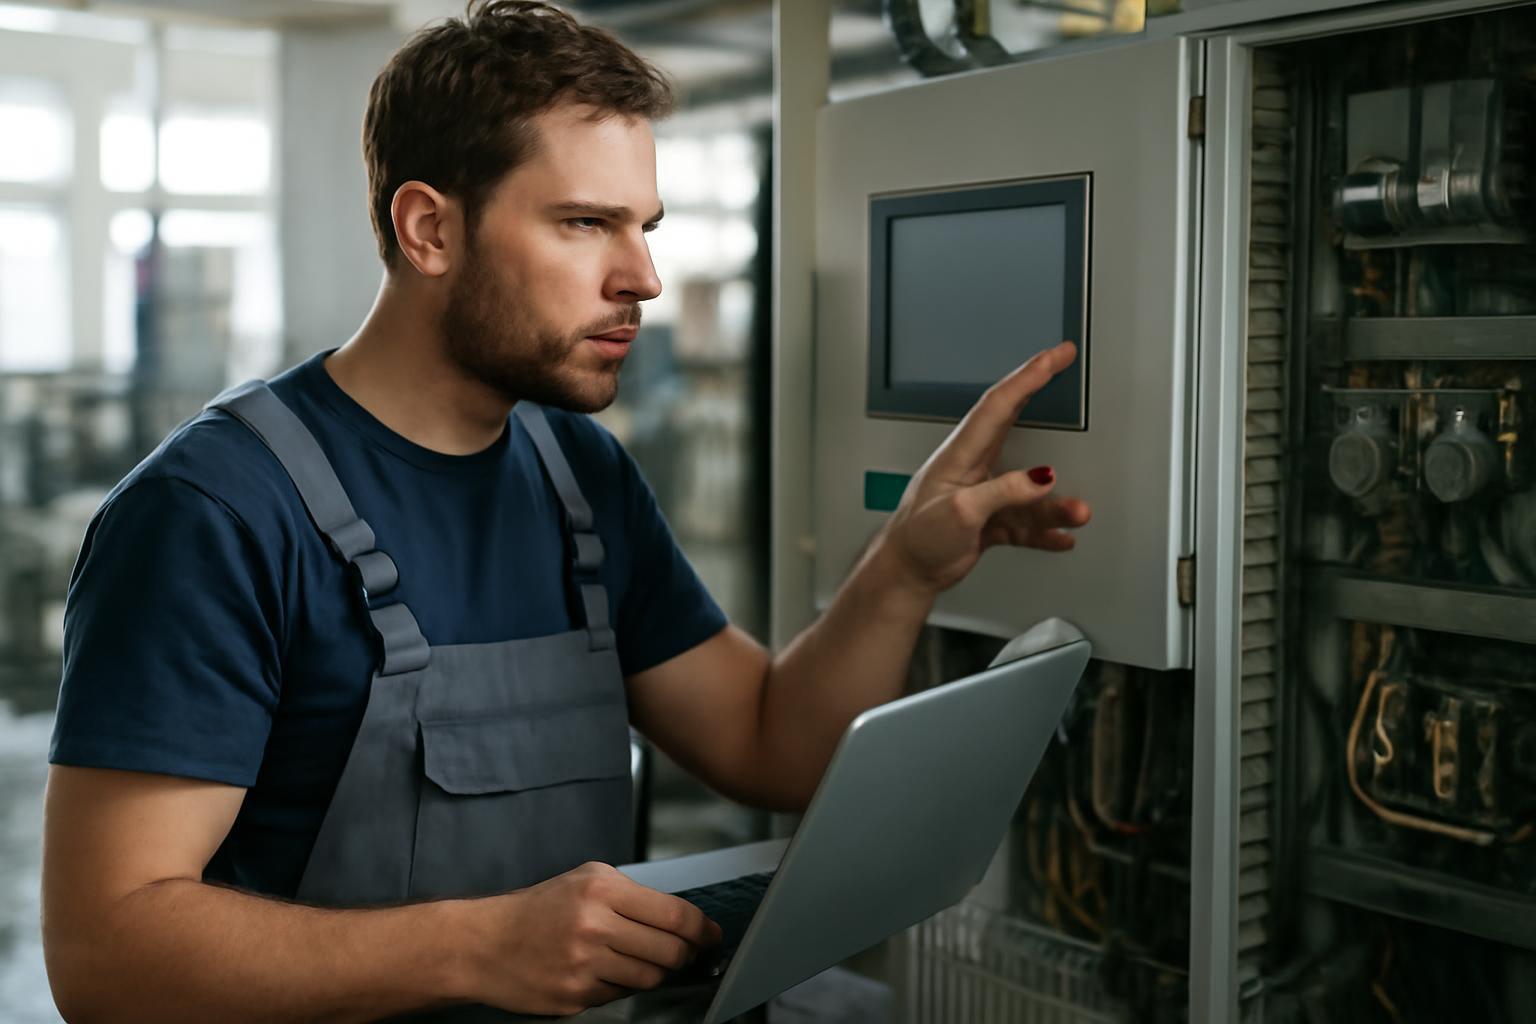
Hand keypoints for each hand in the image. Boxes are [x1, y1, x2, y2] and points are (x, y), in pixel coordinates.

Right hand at [462, 861, 722, 1015]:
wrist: (483, 943)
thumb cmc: (538, 909)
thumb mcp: (586, 881)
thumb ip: (633, 897)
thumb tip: (682, 921)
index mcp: (602, 889)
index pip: (674, 914)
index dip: (703, 929)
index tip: (712, 936)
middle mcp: (594, 924)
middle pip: (669, 952)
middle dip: (684, 955)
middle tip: (684, 953)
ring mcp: (584, 964)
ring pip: (649, 978)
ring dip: (654, 973)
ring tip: (639, 961)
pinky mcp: (574, 996)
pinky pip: (619, 996)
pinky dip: (620, 987)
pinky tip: (604, 972)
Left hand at [875, 341, 1091, 593]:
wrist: (905, 573)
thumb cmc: (917, 537)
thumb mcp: (959, 512)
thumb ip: (1002, 491)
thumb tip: (1041, 477)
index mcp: (961, 453)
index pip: (999, 405)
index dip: (1029, 377)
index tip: (1055, 356)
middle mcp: (975, 466)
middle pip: (1017, 423)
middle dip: (1042, 392)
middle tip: (1066, 365)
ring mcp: (985, 493)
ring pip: (1030, 489)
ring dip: (1056, 501)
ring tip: (1078, 513)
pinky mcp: (991, 520)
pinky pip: (1026, 521)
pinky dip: (1046, 531)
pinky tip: (1062, 538)